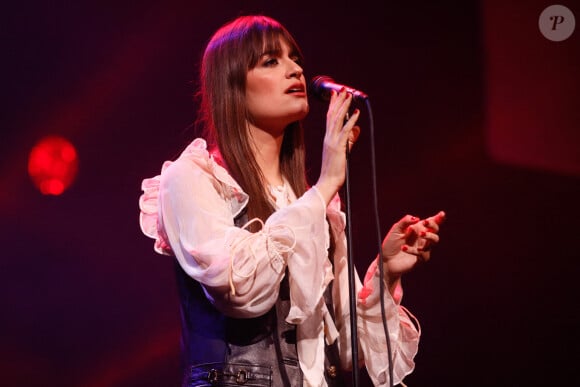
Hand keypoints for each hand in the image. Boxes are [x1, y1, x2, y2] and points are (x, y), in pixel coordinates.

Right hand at [315, 89, 360, 204]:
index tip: (336, 94)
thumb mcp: (343, 151)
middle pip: (333, 115)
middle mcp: (328, 137)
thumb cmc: (334, 169)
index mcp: (328, 138)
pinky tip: (356, 113)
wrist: (328, 181)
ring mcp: (332, 141)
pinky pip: (345, 131)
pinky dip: (351, 121)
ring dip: (344, 107)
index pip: (329, 118)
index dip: (333, 105)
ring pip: (337, 120)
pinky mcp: (339, 147)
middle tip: (343, 89)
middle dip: (338, 101)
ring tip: (349, 95)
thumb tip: (357, 129)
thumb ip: (350, 139)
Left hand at [381, 211, 445, 278]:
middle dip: (433, 225)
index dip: (438, 218)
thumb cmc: (391, 244)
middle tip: (425, 222)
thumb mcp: (396, 229)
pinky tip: (403, 248)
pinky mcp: (420, 260)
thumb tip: (417, 218)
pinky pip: (422, 254)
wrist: (385, 260)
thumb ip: (405, 221)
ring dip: (429, 236)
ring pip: (434, 241)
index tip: (442, 214)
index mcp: (418, 230)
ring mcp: (423, 249)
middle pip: (435, 231)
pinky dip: (413, 250)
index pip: (430, 223)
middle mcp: (422, 239)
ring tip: (420, 234)